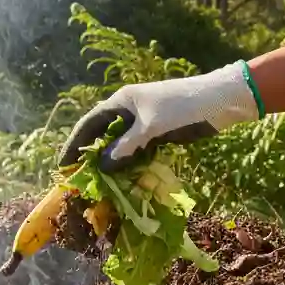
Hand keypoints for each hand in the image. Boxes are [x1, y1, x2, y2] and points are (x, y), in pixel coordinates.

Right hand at [57, 61, 261, 170]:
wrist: (221, 100)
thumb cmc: (183, 106)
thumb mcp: (151, 127)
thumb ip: (126, 146)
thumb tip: (102, 166)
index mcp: (121, 101)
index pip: (89, 124)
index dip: (74, 144)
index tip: (63, 166)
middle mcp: (128, 111)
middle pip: (102, 135)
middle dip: (91, 156)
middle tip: (80, 180)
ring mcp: (144, 122)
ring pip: (120, 145)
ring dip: (111, 162)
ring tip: (100, 184)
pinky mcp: (158, 132)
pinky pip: (137, 150)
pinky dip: (130, 163)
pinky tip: (126, 179)